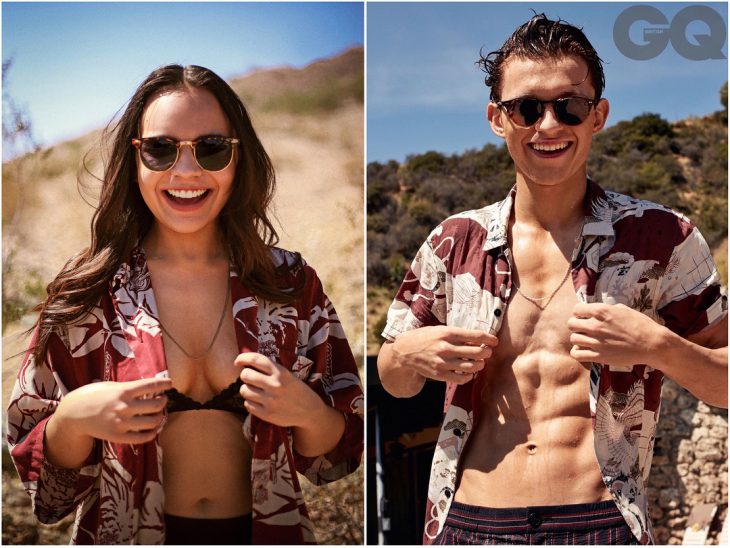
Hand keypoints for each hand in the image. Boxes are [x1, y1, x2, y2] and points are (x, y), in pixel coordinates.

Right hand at [54, 377, 171, 444]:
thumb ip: (129, 387)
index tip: (170, 383)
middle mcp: (124, 407)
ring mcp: (122, 423)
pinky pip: (143, 438)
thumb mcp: (111, 385)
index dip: (164, 384)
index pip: (151, 386)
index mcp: (123, 391)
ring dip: (160, 416)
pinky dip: (153, 433)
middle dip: (163, 401)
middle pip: (156, 405)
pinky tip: (154, 428)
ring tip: (158, 413)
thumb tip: (151, 388)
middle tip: (163, 399)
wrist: (73, 414)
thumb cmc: (93, 396)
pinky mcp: (118, 437)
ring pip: (153, 422)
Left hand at [237, 353, 324, 427]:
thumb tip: (245, 362)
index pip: (256, 360)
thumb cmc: (296, 390)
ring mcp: (271, 401)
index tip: (238, 361)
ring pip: (244, 391)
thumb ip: (269, 368)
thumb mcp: (287, 375)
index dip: (243, 358)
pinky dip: (250, 402)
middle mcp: (275, 385)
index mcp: (281, 372)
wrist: (310, 411)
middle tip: (251, 379)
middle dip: (246, 376)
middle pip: (246, 375)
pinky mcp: (267, 414)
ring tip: (255, 391)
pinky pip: (247, 405)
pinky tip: (258, 402)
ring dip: (247, 390)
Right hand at [390, 326, 496, 383]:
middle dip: (487, 352)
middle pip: (477, 352)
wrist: (404, 351)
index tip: (494, 341)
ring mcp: (443, 362)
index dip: (489, 339)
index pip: (475, 336)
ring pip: (472, 367)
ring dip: (480, 365)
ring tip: (480, 362)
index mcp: (447, 333)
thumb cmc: (425, 338)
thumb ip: (457, 335)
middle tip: (487, 352)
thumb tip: (478, 339)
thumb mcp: (440, 330)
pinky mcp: (439, 374)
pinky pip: (461, 378)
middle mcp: (446, 347)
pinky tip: (469, 372)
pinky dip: (469, 376)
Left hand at [568, 302, 661, 367]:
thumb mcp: (624, 310)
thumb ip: (607, 309)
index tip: (584, 317)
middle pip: (571, 324)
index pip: (576, 309)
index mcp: (601, 311)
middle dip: (577, 325)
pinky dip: (578, 352)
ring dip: (578, 339)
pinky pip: (577, 354)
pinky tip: (585, 350)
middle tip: (584, 329)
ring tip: (586, 340)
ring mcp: (596, 342)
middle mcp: (595, 326)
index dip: (579, 313)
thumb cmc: (641, 325)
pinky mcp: (598, 356)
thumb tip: (598, 311)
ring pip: (573, 339)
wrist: (652, 344)